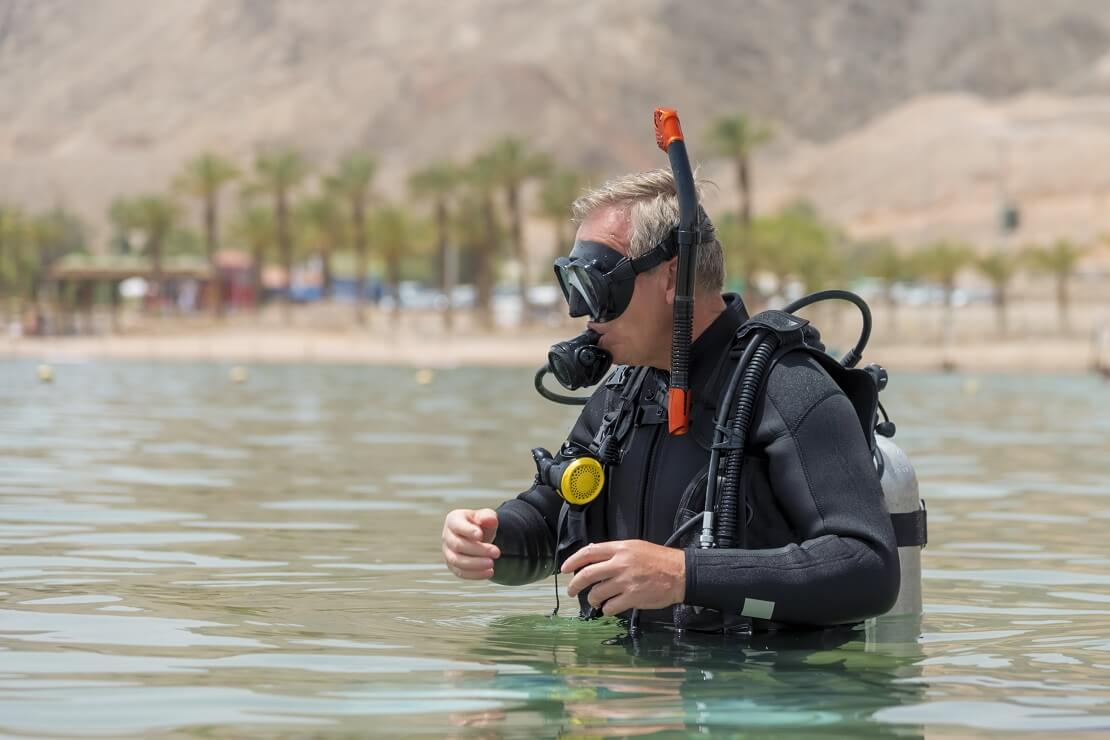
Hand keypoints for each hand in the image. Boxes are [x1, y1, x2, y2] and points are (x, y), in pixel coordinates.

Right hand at [442, 508, 499, 579]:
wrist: (478, 537)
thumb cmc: (480, 524)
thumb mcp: (486, 516)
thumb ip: (488, 516)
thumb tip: (491, 520)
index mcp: (453, 520)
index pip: (457, 526)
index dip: (467, 531)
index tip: (480, 535)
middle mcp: (447, 536)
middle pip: (457, 545)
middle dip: (478, 550)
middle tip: (496, 552)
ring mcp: (448, 552)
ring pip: (457, 561)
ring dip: (475, 564)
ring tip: (492, 563)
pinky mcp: (452, 566)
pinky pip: (461, 572)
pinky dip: (475, 574)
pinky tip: (489, 572)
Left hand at [561, 540, 685, 615]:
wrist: (680, 574)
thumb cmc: (659, 560)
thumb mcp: (636, 547)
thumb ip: (615, 552)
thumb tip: (594, 554)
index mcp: (620, 549)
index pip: (589, 552)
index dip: (573, 561)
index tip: (564, 569)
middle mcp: (620, 564)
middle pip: (587, 574)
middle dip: (575, 585)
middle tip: (572, 591)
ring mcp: (626, 581)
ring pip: (597, 593)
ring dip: (593, 599)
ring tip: (596, 601)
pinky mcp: (633, 598)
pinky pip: (610, 607)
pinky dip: (606, 609)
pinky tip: (609, 608)